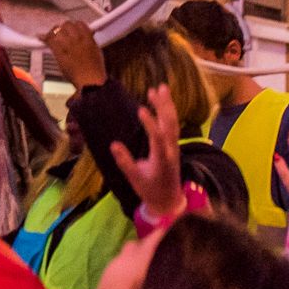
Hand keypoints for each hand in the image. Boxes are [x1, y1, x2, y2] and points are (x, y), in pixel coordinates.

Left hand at [45, 19, 105, 88]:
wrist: (90, 81)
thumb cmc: (95, 69)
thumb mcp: (96, 51)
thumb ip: (90, 40)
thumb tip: (89, 34)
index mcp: (88, 38)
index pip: (79, 23)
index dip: (75, 26)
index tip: (72, 29)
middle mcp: (77, 39)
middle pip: (67, 24)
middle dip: (64, 28)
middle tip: (61, 33)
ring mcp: (68, 45)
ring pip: (57, 30)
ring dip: (54, 32)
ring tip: (52, 36)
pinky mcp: (59, 52)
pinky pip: (50, 40)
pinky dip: (44, 38)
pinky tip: (40, 37)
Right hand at [108, 83, 188, 221]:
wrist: (169, 200)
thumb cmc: (150, 189)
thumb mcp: (134, 178)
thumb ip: (125, 161)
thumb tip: (113, 144)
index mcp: (161, 159)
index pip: (158, 138)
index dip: (150, 123)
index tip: (140, 109)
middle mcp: (171, 150)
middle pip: (169, 125)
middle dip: (163, 107)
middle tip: (154, 90)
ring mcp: (174, 146)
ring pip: (173, 122)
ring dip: (167, 104)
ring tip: (161, 87)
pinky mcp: (174, 144)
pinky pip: (173, 124)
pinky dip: (169, 111)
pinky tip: (164, 100)